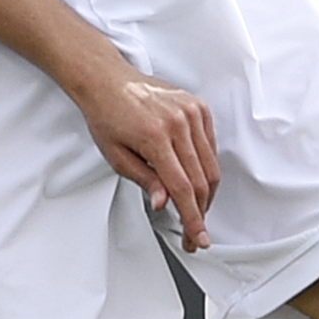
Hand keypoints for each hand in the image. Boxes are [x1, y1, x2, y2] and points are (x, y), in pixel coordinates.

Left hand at [78, 71, 219, 251]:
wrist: (109, 81)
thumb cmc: (107, 115)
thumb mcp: (116, 155)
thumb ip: (144, 180)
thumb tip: (163, 203)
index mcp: (154, 135)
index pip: (182, 187)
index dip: (193, 218)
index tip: (198, 237)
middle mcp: (177, 122)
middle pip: (202, 180)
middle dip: (200, 211)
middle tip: (194, 231)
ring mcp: (191, 112)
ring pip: (211, 164)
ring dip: (207, 193)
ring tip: (195, 208)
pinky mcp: (198, 106)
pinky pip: (212, 145)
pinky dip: (207, 166)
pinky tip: (196, 177)